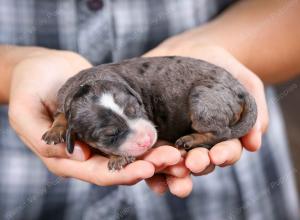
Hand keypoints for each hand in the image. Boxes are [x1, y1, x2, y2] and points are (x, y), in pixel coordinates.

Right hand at [8, 49, 184, 185]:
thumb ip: (45, 138)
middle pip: (121, 167)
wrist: (43, 68)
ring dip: (156, 157)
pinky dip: (152, 142)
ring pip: (132, 155)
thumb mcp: (27, 111)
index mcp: (65, 159)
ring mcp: (101, 141)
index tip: (147, 169)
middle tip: (174, 160)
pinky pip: (133, 136)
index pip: (98, 172)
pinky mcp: (112, 126)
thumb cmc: (29, 84)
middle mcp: (87, 155)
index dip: (122, 173)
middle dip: (148, 165)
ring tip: (180, 154)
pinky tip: (172, 141)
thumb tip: (76, 158)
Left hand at [144, 42, 268, 196]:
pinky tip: (147, 168)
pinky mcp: (153, 133)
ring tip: (173, 166)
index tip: (218, 155)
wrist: (188, 50)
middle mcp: (198, 142)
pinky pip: (151, 152)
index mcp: (221, 135)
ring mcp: (174, 138)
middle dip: (199, 163)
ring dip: (175, 169)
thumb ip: (254, 109)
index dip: (224, 155)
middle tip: (195, 162)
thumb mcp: (244, 81)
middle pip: (201, 161)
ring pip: (175, 161)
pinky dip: (150, 163)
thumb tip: (254, 145)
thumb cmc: (219, 65)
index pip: (226, 151)